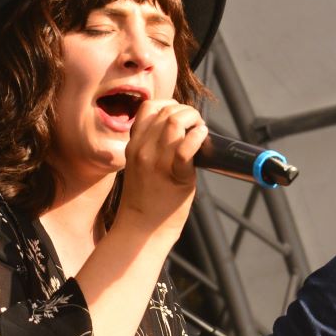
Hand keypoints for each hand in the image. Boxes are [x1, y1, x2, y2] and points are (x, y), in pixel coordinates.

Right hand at [117, 99, 207, 238]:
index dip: (170, 105)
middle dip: (187, 112)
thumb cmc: (145, 201)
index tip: (181, 116)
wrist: (141, 229)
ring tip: (201, 131)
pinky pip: (186, 147)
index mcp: (133, 145)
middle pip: (166, 111)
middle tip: (197, 125)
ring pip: (175, 122)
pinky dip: (198, 136)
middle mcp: (142, 149)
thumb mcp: (139, 167)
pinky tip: (202, 138)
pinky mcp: (174, 176)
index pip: (148, 107)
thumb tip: (179, 131)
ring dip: (194, 120)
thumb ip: (151, 148)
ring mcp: (156, 162)